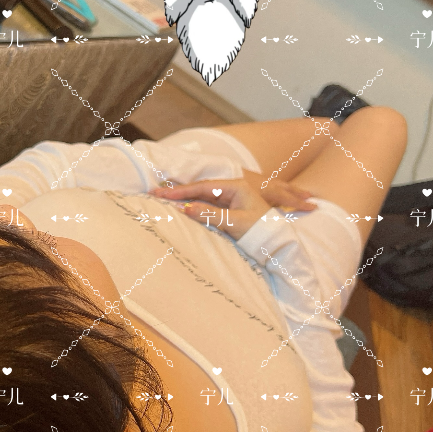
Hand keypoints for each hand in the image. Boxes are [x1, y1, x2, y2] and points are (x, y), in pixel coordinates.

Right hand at [149, 178, 315, 239]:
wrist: (278, 244)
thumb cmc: (261, 231)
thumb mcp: (234, 222)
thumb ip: (209, 214)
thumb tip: (185, 209)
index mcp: (235, 187)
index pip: (202, 187)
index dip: (180, 191)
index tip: (161, 193)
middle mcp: (232, 190)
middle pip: (199, 190)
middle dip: (177, 193)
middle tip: (154, 193)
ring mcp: (230, 200)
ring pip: (202, 198)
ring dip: (183, 200)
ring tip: (163, 200)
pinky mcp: (229, 211)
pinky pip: (207, 207)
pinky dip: (193, 208)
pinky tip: (181, 209)